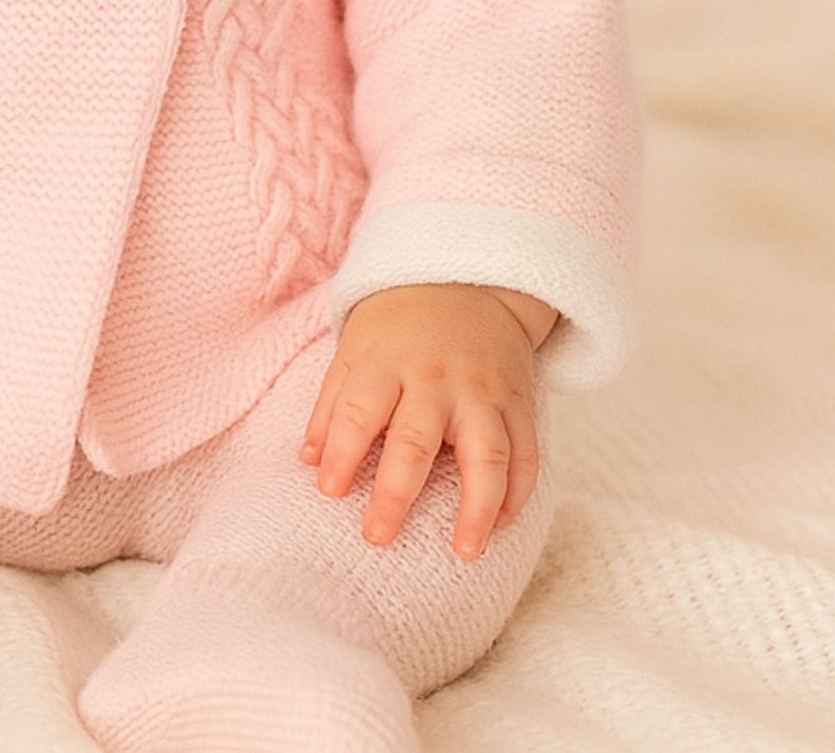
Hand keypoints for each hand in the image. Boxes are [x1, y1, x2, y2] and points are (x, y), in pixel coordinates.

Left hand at [296, 283, 550, 561]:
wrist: (469, 281)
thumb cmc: (400, 326)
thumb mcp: (356, 348)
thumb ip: (333, 404)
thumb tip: (308, 461)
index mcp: (387, 363)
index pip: (360, 411)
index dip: (342, 451)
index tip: (329, 490)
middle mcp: (436, 380)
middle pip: (416, 440)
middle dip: (396, 492)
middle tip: (377, 536)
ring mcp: (483, 393)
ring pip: (487, 453)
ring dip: (478, 507)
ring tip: (466, 552)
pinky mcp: (519, 404)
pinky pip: (526, 454)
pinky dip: (517, 494)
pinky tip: (499, 526)